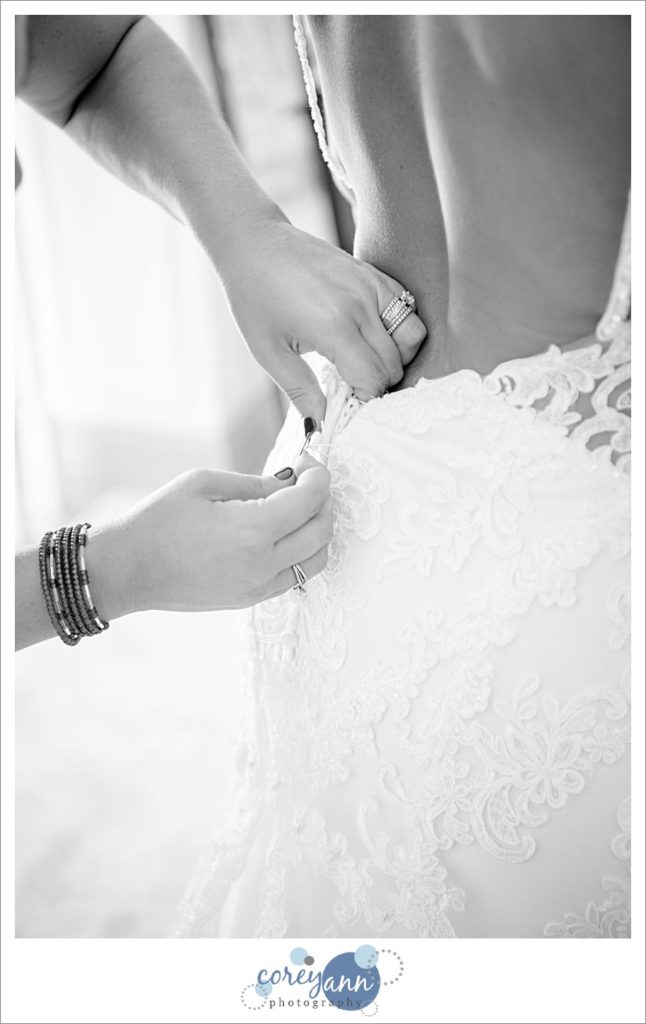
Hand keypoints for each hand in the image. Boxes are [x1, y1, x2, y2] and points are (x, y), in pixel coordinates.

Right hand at [85, 454, 332, 615]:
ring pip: (318, 557)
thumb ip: (257, 483)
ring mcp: (260, 586)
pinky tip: (282, 532)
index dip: (318, 474)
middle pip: (323, 528)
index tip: (307, 461)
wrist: (128, 570)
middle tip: (306, 479)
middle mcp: (264, 563)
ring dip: (319, 528)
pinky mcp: (252, 599)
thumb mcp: (205, 483)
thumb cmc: (158, 521)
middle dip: (324, 497)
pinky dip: (303, 551)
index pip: (311, 499)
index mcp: (253, 530)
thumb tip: (292, 481)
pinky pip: (295, 575)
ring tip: (298, 506)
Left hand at [218, 217, 426, 425]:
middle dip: (377, 383)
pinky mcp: (373, 273)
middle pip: (394, 363)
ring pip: (413, 335)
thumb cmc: (254, 298)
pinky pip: (407, 308)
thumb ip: (301, 392)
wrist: (254, 244)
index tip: (346, 402)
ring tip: (366, 360)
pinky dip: (399, 329)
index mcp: (333, 326)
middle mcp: (360, 303)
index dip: (364, 399)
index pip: (373, 379)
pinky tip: (370, 336)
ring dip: (396, 356)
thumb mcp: (269, 352)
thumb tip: (320, 428)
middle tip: (351, 386)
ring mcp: (371, 284)